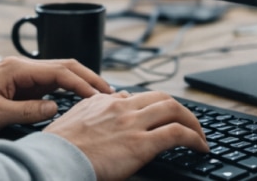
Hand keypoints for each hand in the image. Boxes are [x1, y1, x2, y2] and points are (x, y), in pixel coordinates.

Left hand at [0, 56, 111, 136]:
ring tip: (98, 95)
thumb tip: (55, 108)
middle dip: (88, 77)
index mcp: (17, 69)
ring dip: (78, 82)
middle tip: (108, 92)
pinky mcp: (17, 82)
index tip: (98, 96)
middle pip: (63, 66)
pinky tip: (75, 98)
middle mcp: (20, 67)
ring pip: (57, 72)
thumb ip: (28, 111)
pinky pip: (47, 82)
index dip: (82, 84)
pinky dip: (65, 88)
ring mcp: (19, 73)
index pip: (59, 72)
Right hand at [45, 91, 207, 180]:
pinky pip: (177, 133)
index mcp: (103, 102)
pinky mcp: (141, 143)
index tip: (162, 118)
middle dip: (181, 111)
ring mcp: (132, 123)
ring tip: (201, 137)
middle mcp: (121, 107)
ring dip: (193, 123)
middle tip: (190, 125)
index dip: (155, 106)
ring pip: (174, 110)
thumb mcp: (73, 120)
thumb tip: (110, 101)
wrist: (55, 159)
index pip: (137, 96)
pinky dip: (195, 138)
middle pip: (162, 97)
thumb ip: (92, 110)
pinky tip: (200, 148)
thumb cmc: (59, 148)